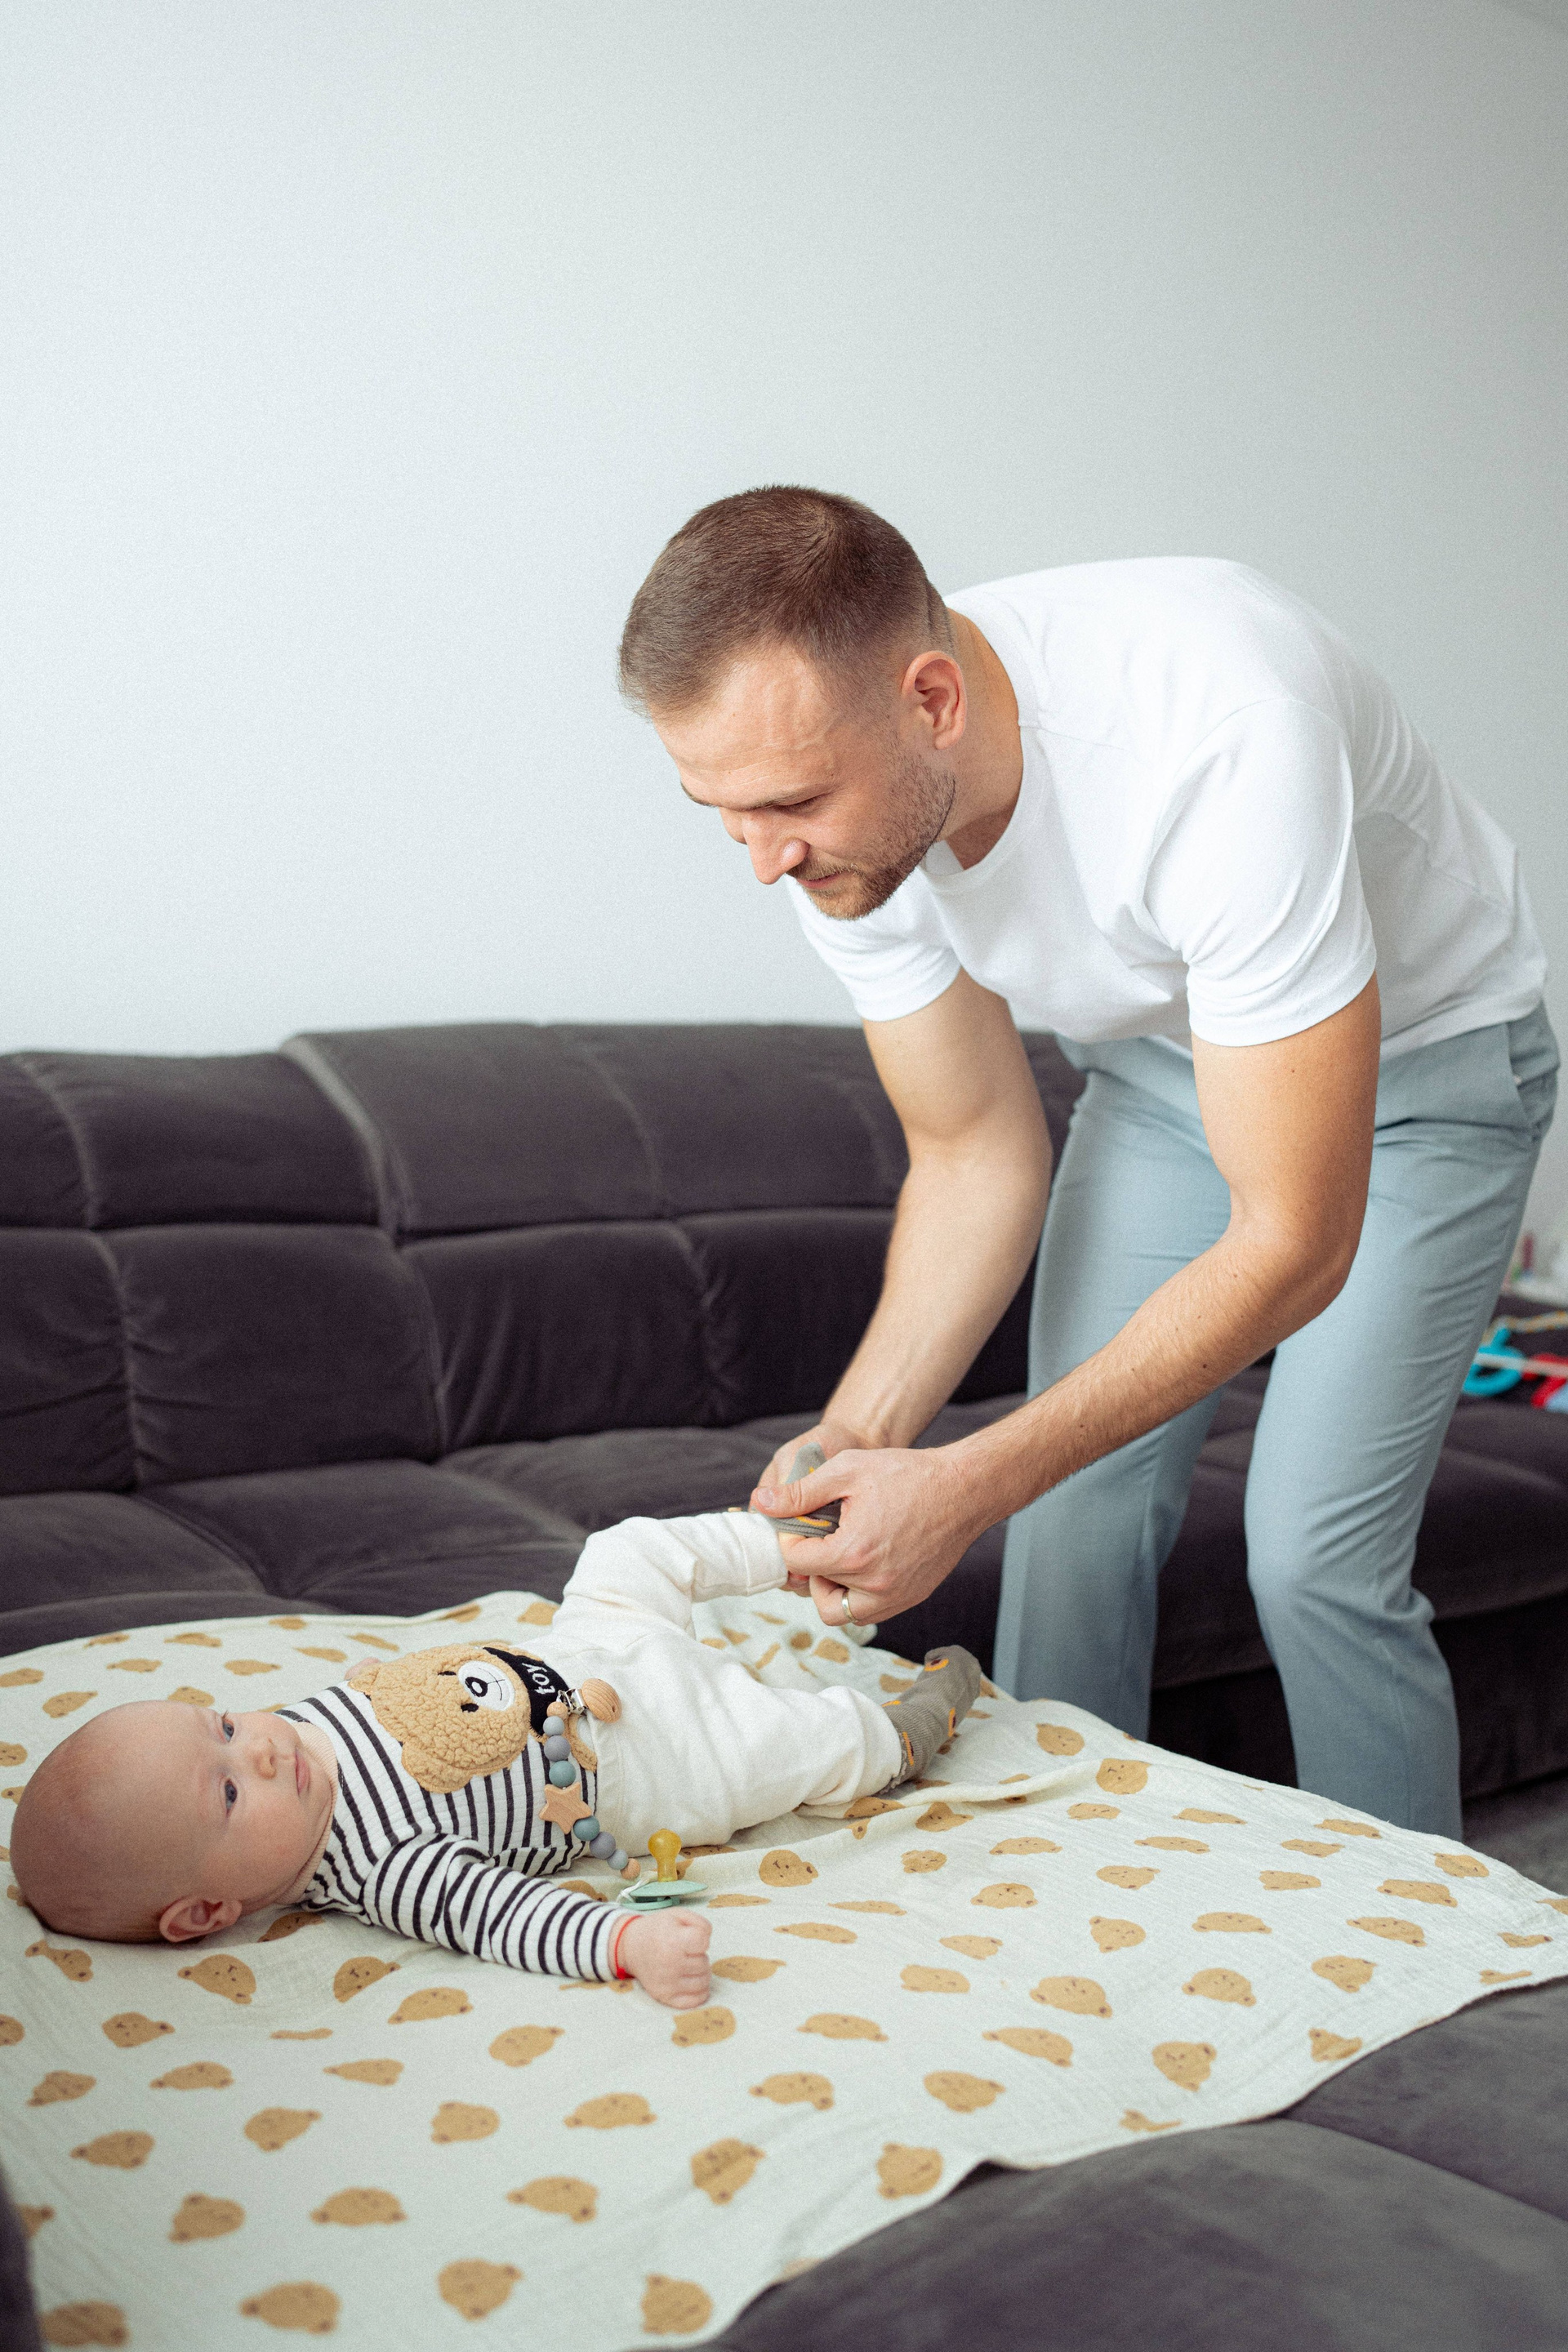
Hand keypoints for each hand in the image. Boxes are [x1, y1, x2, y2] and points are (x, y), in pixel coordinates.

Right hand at [618, 1909, 711, 2007]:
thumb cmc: (659, 1930)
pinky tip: (692, 1980)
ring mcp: (667, 1983)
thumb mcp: (678, 1915)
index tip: (691, 1937)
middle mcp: (669, 1964)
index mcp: (672, 1941)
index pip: (703, 1942)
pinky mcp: (665, 1996)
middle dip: (699, 1955)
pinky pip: (695, 2000)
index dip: (701, 1938)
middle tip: (686, 1952)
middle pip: (704, 1963)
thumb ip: (700, 1924)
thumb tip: (708, 1942)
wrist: (631, 1947)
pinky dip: (699, 1992)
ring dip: (700, 1972)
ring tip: (688, 1964)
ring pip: (703, 1982)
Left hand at [752, 1442, 984, 1626]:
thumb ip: (801, 1492)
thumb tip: (762, 1503)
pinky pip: (870, 1611)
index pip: (798, 1562)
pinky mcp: (911, 1598)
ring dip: (832, 1588)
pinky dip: (858, 1593)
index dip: (791, 1539)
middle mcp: (875, 1585)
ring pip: (842, 1613)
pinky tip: (864, 1560)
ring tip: (840, 1554)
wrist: (963, 1489)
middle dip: (810, 1569)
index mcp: (854, 1553)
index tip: (801, 1523)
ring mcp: (895, 1596)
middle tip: (820, 1542)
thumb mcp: (848, 1471)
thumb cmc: (907, 1475)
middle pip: (816, 1594)